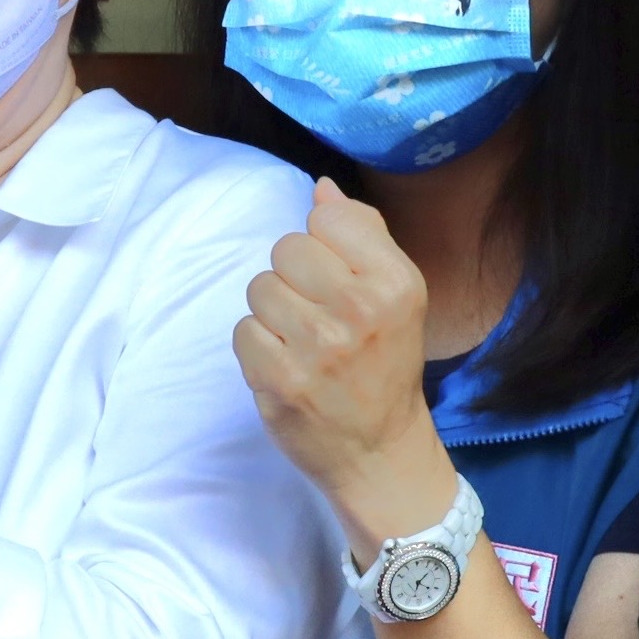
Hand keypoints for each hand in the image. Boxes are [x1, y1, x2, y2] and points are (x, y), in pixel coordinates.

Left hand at [233, 178, 456, 552]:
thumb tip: (321, 189)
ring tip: (302, 342)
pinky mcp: (280, 378)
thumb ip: (361, 236)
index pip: (328, 219)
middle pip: (286, 249)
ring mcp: (318, 347)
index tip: (339, 279)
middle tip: (317, 314)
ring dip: (272, 313)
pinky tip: (286, 365)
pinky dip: (257, 347)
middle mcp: (360, 311)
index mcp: (396, 284)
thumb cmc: (384, 363)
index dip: (324, 246)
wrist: (379, 449)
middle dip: (293, 278)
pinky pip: (242, 330)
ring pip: (259, 288)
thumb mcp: (396, 295)